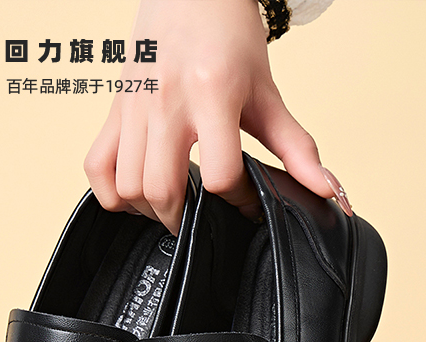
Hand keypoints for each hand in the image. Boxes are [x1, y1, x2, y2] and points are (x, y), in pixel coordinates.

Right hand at [84, 0, 333, 233]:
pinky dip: (112, 194)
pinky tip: (136, 195)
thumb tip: (329, 192)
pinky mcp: (114, 109)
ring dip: (150, 211)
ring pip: (128, 187)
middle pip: (162, 191)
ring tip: (174, 207)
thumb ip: (297, 147)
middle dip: (185, 220)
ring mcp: (134, 107)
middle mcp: (165, 102)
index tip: (247, 200)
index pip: (221, 176)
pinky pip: (96, 167)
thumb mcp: (268, 93)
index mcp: (211, 95)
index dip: (239, 201)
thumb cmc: (229, 37)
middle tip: (204, 218)